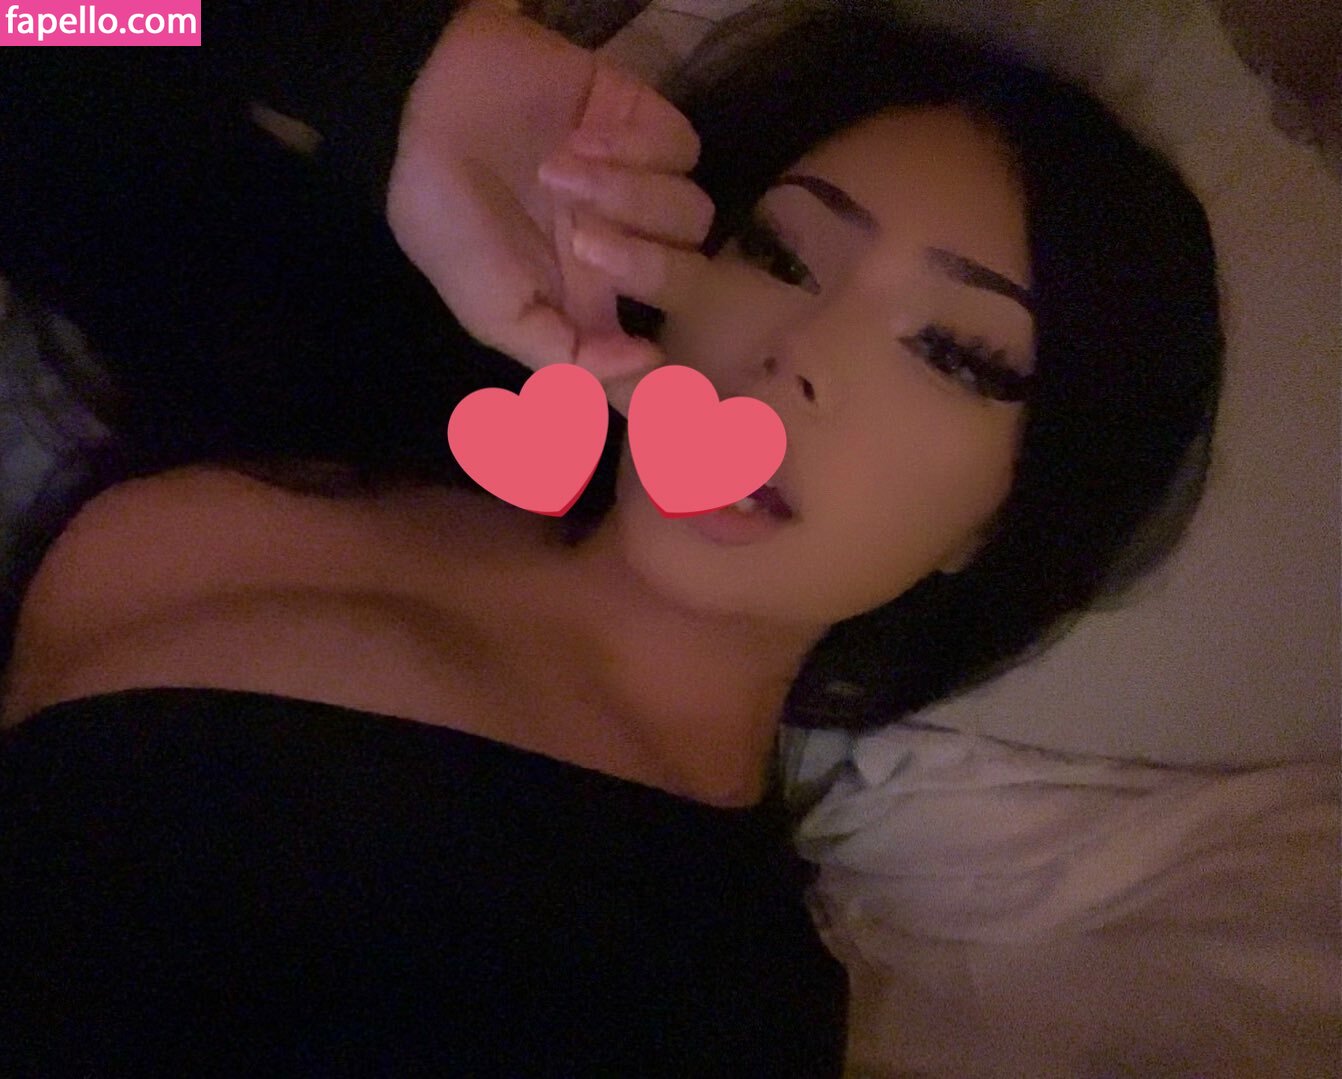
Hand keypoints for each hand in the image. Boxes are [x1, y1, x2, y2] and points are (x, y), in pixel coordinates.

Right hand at [386, 1, 714, 413]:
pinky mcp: (648, 128)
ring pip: (689, 215)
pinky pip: (681, 152)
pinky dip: (630, 146)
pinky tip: (576, 137)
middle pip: (688, 280)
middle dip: (640, 264)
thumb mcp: (492, 311)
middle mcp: (626, 253)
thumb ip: (567, 359)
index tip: (665, 376)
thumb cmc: (450, 218)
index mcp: (591, 306)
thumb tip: (646, 373)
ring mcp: (643, 189)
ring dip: (624, 195)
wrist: (429, 108)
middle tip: (581, 239)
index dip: (671, 371)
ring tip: (556, 173)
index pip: (656, 354)